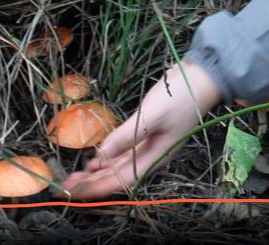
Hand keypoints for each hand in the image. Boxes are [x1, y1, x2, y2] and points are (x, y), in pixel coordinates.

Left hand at [61, 61, 223, 198]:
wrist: (202, 77)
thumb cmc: (181, 96)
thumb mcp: (152, 116)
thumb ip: (126, 137)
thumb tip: (100, 155)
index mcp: (156, 157)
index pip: (121, 180)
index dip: (96, 187)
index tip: (73, 189)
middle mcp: (152, 156)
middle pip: (118, 176)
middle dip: (92, 182)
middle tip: (66, 185)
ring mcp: (151, 145)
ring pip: (119, 166)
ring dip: (97, 172)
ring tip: (76, 175)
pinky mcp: (148, 133)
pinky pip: (124, 153)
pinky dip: (108, 158)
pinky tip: (96, 159)